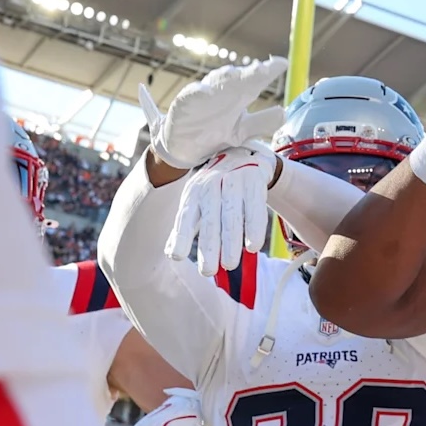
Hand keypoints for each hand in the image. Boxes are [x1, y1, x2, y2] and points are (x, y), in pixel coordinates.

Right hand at [138, 56, 287, 170]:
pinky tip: (206, 91)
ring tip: (237, 75)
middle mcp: (222, 91)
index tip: (282, 64)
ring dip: (226, 78)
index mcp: (238, 96)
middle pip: (237, 78)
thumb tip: (284, 112)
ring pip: (215, 82)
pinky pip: (191, 94)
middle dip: (250, 73)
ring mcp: (202, 95)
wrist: (183, 146)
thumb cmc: (215, 133)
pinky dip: (199, 92)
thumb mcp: (241, 131)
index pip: (256, 81)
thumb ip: (261, 122)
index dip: (268, 72)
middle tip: (263, 69)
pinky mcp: (184, 103)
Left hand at [169, 145, 276, 275]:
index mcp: (194, 192)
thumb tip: (171, 253)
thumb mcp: (197, 200)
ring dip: (231, 243)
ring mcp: (234, 182)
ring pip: (232, 217)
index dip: (181, 236)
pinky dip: (254, 228)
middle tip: (208, 271)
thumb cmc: (215, 185)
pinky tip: (253, 246)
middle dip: (209, 247)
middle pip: (210, 221)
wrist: (242, 153)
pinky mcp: (254, 181)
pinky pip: (254, 208)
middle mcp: (211, 186)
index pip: (186, 217)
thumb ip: (186, 226)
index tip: (177, 257)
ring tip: (230, 265)